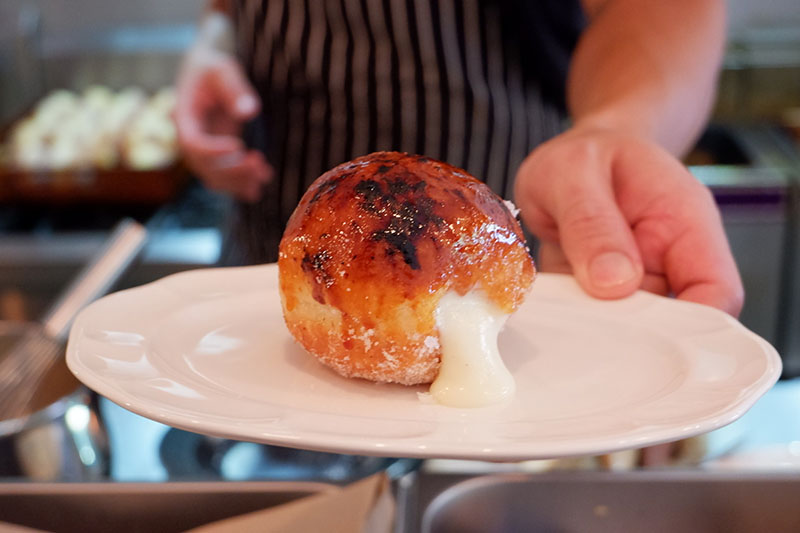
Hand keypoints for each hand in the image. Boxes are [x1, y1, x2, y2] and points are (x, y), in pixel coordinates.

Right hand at [175, 46, 272, 201]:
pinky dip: (244, 183)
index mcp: (184, 118)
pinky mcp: (218, 155)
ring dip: (239, 181)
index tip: (238, 145)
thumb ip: (234, 88)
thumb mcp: (223, 69)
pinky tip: (265, 179)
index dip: (213, 149)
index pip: (192, 143)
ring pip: (216, 177)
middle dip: (231, 170)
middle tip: (257, 161)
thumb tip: (249, 112)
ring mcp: (204, 150)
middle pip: (204, 166)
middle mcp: (191, 139)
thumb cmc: (214, 68)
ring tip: (265, 173)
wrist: (210, 74)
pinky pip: (226, 177)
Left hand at [515, 127, 742, 466]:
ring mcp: (636, 283)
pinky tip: (555, 338)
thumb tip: (616, 283)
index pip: (715, 289)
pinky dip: (579, 335)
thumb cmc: (583, 156)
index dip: (696, 325)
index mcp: (683, 223)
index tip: (652, 344)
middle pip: (678, 323)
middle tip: (600, 354)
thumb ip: (592, 222)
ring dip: (605, 343)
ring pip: (636, 332)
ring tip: (572, 349)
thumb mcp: (574, 173)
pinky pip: (599, 327)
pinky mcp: (602, 297)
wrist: (569, 159)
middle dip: (644, 345)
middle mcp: (667, 260)